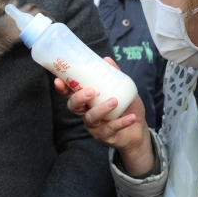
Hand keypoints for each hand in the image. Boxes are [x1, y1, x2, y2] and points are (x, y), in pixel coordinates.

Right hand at [54, 57, 154, 175]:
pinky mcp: (105, 137)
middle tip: (90, 91)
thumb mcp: (122, 89)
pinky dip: (122, 122)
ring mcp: (95, 127)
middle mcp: (87, 113)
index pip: (70, 94)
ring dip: (101, 109)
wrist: (139, 131)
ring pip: (91, 118)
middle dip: (79, 98)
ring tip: (114, 101)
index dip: (62, 88)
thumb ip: (114, 76)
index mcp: (87, 101)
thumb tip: (106, 59)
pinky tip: (131, 118)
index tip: (58, 80)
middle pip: (74, 107)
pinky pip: (111, 129)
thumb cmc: (126, 108)